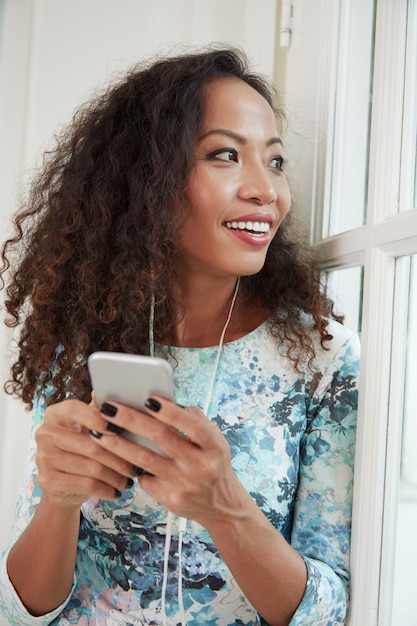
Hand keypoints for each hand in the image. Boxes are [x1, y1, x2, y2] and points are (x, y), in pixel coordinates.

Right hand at [35, 399, 136, 506]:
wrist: (64, 485)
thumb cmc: (82, 449)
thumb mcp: (88, 428)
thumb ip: (98, 410)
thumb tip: (111, 389)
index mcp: (54, 414)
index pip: (73, 409)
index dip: (96, 418)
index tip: (119, 427)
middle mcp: (45, 434)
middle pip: (90, 444)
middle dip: (119, 455)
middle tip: (138, 463)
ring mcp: (43, 458)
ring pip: (92, 467)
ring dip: (116, 475)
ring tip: (131, 477)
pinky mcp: (47, 481)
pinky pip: (86, 485)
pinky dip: (107, 489)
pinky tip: (117, 490)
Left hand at [93, 397, 247, 526]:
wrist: (221, 505)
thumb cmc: (213, 462)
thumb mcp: (214, 440)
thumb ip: (193, 420)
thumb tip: (161, 402)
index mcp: (214, 446)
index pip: (192, 424)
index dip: (169, 411)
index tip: (147, 398)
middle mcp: (201, 466)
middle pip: (161, 438)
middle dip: (131, 420)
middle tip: (108, 408)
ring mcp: (185, 484)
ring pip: (144, 460)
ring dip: (118, 444)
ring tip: (100, 432)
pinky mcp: (171, 500)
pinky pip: (145, 479)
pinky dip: (130, 465)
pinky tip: (116, 457)